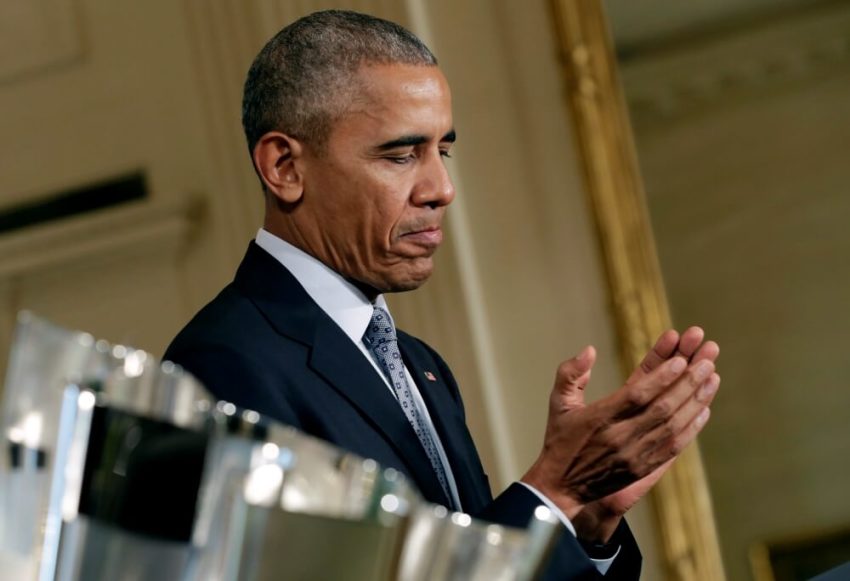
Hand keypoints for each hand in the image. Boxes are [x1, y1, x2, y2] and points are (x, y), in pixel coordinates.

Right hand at [521, 328, 719, 542]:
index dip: (660, 377)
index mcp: (599, 419)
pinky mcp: (644, 469)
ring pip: (673, 426)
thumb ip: (570, 374)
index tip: (680, 360)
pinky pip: (674, 446)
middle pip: (661, 408)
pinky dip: (692, 427)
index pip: (635, 395)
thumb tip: (589, 350)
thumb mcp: (559, 404)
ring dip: (696, 401)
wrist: (562, 487)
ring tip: (712, 377)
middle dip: (687, 383)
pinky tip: (705, 409)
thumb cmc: (561, 440)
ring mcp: (634, 455)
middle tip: (706, 361)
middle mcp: (619, 438)